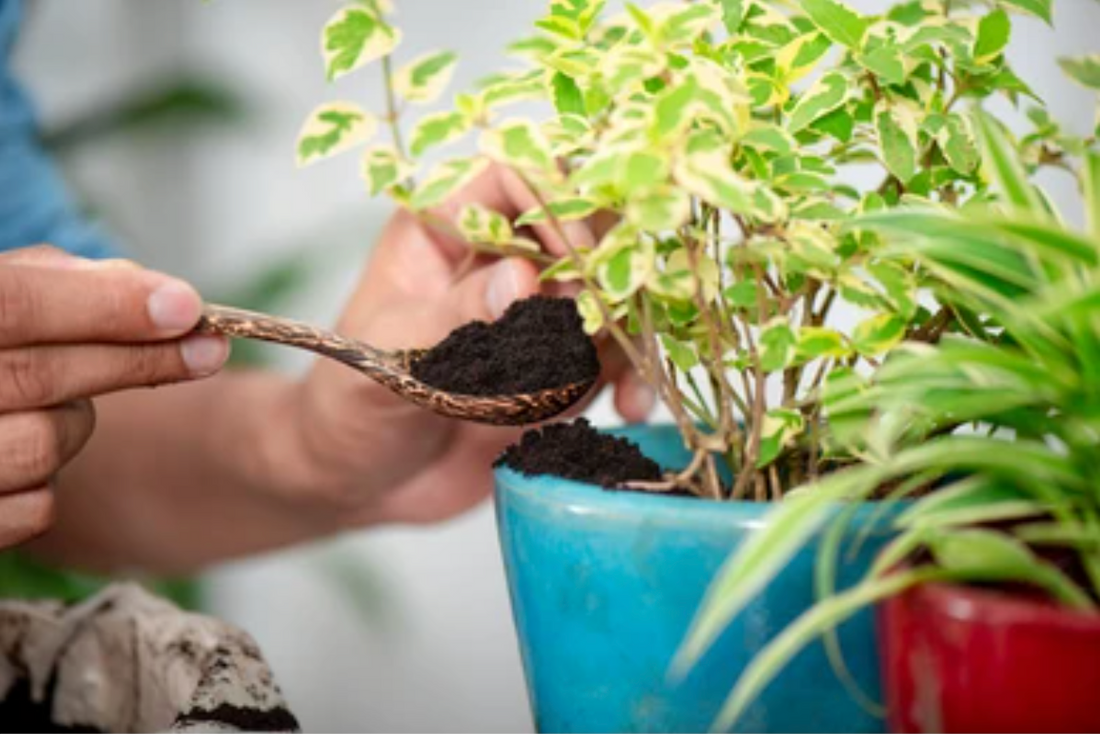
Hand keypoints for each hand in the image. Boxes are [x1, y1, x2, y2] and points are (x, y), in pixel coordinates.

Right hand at [0, 246, 228, 549]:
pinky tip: (23, 454)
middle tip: (209, 348)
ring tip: (53, 402)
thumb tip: (157, 297)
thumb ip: (54, 281)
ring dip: (75, 422)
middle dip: (138, 359)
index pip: (15, 304)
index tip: (185, 306)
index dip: (104, 304)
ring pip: (44, 444)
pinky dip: (48, 483)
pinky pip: (35, 510)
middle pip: (41, 376)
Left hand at [265, 166, 654, 526]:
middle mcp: (497, 263)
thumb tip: (526, 279)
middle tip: (609, 323)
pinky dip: (632, 378)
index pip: (512, 181)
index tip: (574, 258)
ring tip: (630, 385)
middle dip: (608, 272)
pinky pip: (611, 357)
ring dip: (629, 332)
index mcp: (442, 232)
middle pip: (580, 230)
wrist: (359, 483)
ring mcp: (533, 316)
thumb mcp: (386, 359)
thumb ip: (453, 317)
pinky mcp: (556, 367)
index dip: (553, 203)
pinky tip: (632, 407)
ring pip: (606, 295)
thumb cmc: (346, 408)